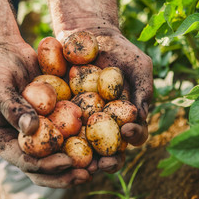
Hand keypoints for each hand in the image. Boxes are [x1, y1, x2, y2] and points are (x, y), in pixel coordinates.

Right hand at [0, 41, 90, 187]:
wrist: (7, 53)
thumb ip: (11, 107)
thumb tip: (31, 129)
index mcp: (5, 140)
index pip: (25, 161)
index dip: (46, 166)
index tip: (67, 162)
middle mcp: (24, 142)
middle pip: (45, 167)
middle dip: (66, 174)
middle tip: (87, 174)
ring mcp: (42, 132)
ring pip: (60, 155)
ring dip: (80, 164)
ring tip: (100, 166)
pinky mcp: (56, 120)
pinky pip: (71, 133)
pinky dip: (86, 141)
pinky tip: (104, 144)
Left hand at [60, 28, 152, 172]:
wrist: (88, 33)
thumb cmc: (119, 49)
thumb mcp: (138, 65)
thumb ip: (144, 89)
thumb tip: (142, 117)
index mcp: (127, 115)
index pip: (135, 133)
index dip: (134, 136)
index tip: (127, 130)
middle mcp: (106, 123)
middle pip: (110, 150)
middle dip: (107, 161)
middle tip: (101, 165)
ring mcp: (83, 120)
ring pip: (84, 147)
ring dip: (82, 160)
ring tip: (77, 164)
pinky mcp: (61, 113)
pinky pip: (60, 129)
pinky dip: (58, 139)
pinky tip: (54, 143)